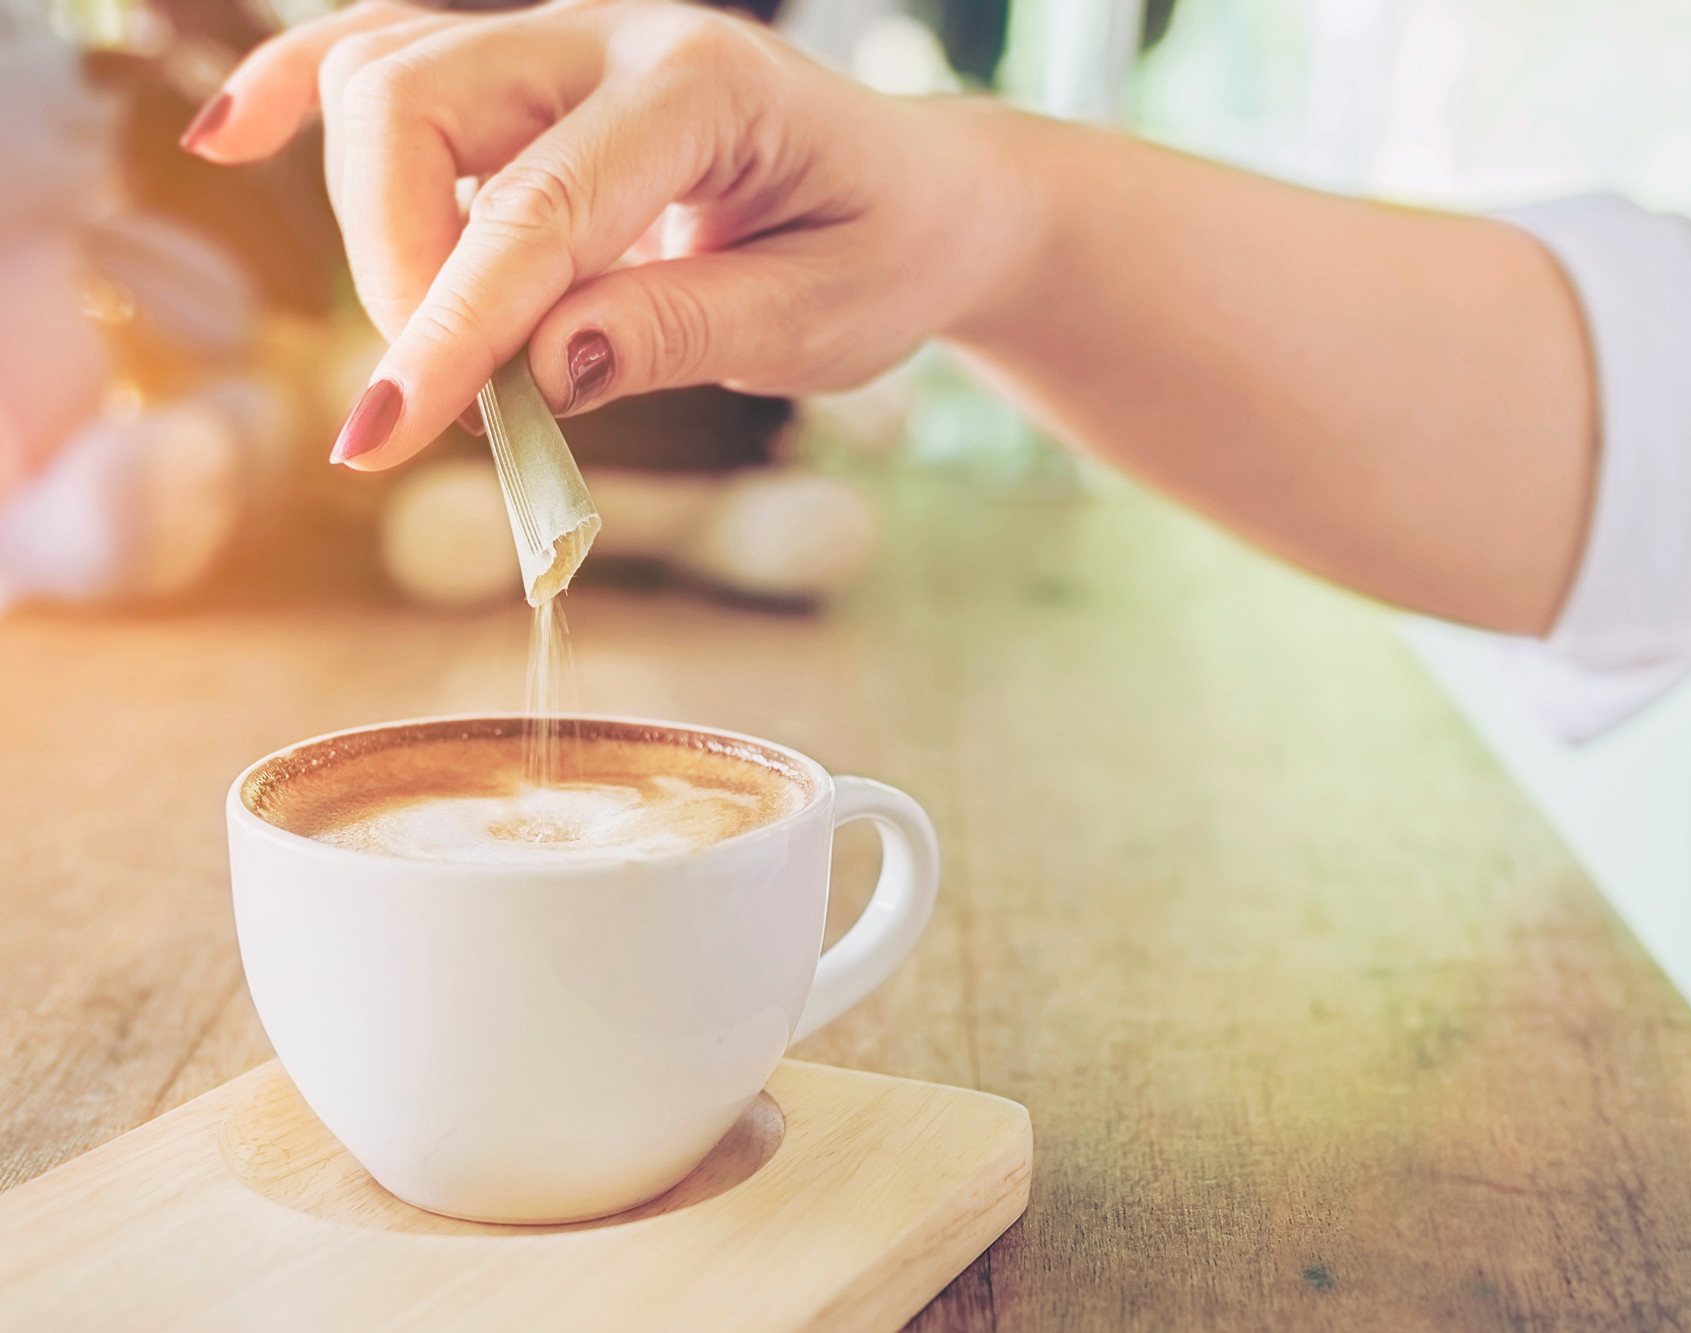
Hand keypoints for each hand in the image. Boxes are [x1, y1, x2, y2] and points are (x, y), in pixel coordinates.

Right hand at [187, 0, 1033, 468]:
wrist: (919, 194)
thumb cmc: (881, 253)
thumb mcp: (816, 319)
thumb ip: (681, 331)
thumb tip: (541, 364)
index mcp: (706, 88)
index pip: (538, 210)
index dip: (450, 329)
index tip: (381, 438)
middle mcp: (617, 34)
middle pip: (417, 106)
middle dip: (396, 268)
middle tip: (453, 406)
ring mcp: (563, 37)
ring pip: (384, 74)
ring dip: (365, 220)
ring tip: (426, 344)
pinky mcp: (529, 67)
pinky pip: (388, 47)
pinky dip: (301, 86)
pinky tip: (231, 137)